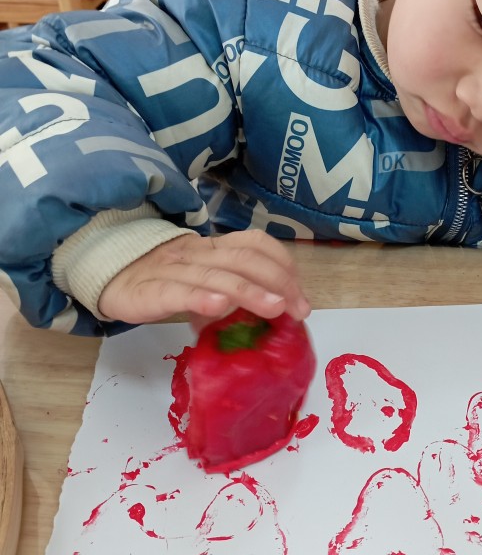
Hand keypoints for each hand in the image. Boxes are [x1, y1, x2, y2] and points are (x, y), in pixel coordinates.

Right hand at [98, 229, 311, 326]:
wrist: (109, 275)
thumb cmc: (163, 279)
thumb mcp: (203, 279)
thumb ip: (232, 288)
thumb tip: (274, 310)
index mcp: (213, 247)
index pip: (255, 244)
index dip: (283, 265)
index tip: (301, 294)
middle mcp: (198, 252)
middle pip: (244, 259)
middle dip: (278, 282)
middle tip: (299, 309)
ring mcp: (174, 269)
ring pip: (217, 275)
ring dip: (250, 291)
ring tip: (276, 308)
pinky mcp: (150, 290)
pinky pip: (178, 292)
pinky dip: (200, 299)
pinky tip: (218, 308)